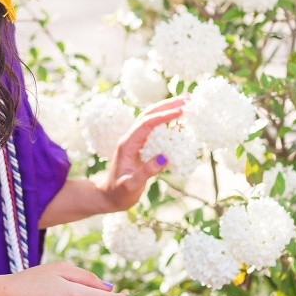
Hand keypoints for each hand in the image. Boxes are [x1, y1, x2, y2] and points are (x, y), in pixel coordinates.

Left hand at [97, 96, 185, 211]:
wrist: (108, 196)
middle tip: (187, 98)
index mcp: (127, 144)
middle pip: (148, 115)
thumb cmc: (118, 192)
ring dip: (167, 109)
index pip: (146, 124)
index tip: (180, 111)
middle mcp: (131, 139)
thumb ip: (147, 172)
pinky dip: (167, 123)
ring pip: (151, 119)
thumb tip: (165, 156)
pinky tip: (180, 122)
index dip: (163, 116)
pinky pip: (155, 130)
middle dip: (167, 105)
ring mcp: (135, 141)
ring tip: (186, 103)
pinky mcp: (141, 146)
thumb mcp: (131, 185)